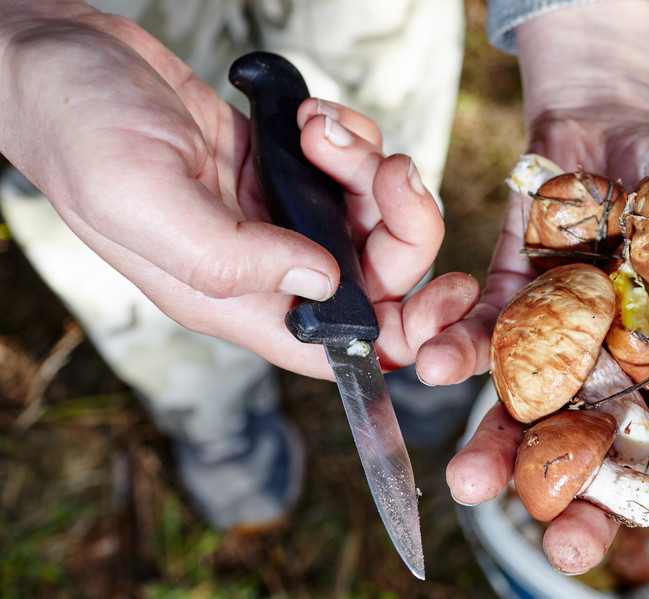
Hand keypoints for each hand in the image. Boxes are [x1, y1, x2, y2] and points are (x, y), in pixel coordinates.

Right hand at [0, 2, 476, 379]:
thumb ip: (231, 256)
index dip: (402, 339)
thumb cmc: (80, 130)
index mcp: (235, 300)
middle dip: (402, 221)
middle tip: (384, 170)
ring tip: (318, 129)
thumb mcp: (142, 199)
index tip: (443, 302)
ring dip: (369, 166)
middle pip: (380, 275)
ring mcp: (279, 215)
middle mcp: (266, 266)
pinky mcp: (284, 168)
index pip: (339, 348)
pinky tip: (307, 116)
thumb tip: (325, 284)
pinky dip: (351, 137)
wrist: (62, 57)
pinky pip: (354, 165)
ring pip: (374, 213)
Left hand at [430, 1, 648, 573]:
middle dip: (584, 504)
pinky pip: (479, 341)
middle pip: (603, 453)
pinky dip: (455, 351)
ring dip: (499, 452)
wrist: (617, 122)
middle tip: (565, 546)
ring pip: (530, 417)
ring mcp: (560, 348)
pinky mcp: (508, 309)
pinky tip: (433, 366)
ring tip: (472, 486)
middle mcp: (619, 375)